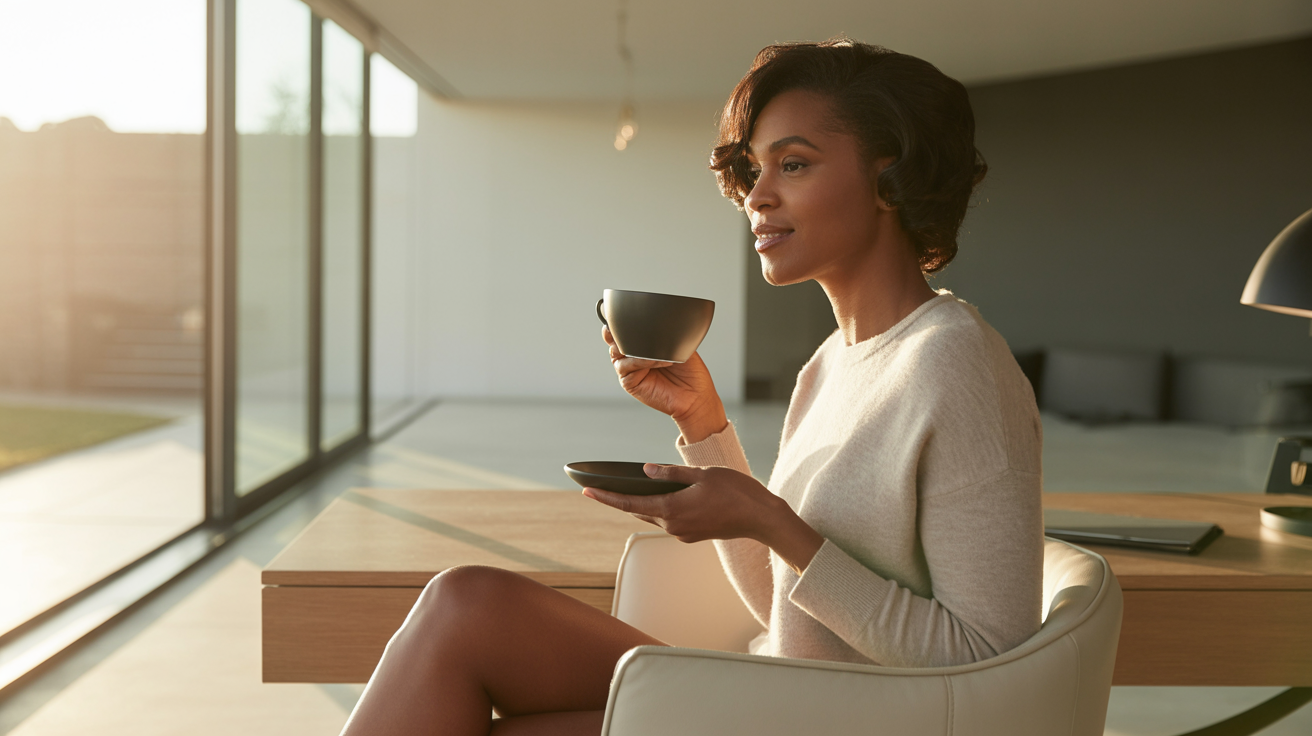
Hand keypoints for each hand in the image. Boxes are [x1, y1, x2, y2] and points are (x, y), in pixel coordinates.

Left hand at [582, 464, 824, 573]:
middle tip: (597, 487)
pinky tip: (660, 495)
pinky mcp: (693, 534)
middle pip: (639, 511)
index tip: (586, 491)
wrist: (762, 518)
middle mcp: (674, 525)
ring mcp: (683, 533)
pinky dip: (660, 507)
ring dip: (641, 503)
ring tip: (625, 488)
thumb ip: (671, 474)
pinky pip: (669, 518)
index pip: (630, 504)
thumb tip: (645, 472)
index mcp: (672, 509)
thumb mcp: (702, 474)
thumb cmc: (736, 492)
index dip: (606, 497)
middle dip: (619, 499)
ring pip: (655, 515)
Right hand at [603, 326, 726, 442]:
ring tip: (656, 350)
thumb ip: (666, 332)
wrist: (696, 395)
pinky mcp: (629, 383)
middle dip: (616, 332)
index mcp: (642, 345)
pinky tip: (657, 361)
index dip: (618, 321)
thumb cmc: (690, 373)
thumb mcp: (680, 343)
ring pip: (617, 352)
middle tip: (628, 328)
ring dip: (634, 347)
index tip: (621, 313)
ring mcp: (630, 369)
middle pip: (614, 339)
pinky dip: (641, 361)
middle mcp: (632, 356)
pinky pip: (628, 367)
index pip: (624, 330)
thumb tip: (657, 320)